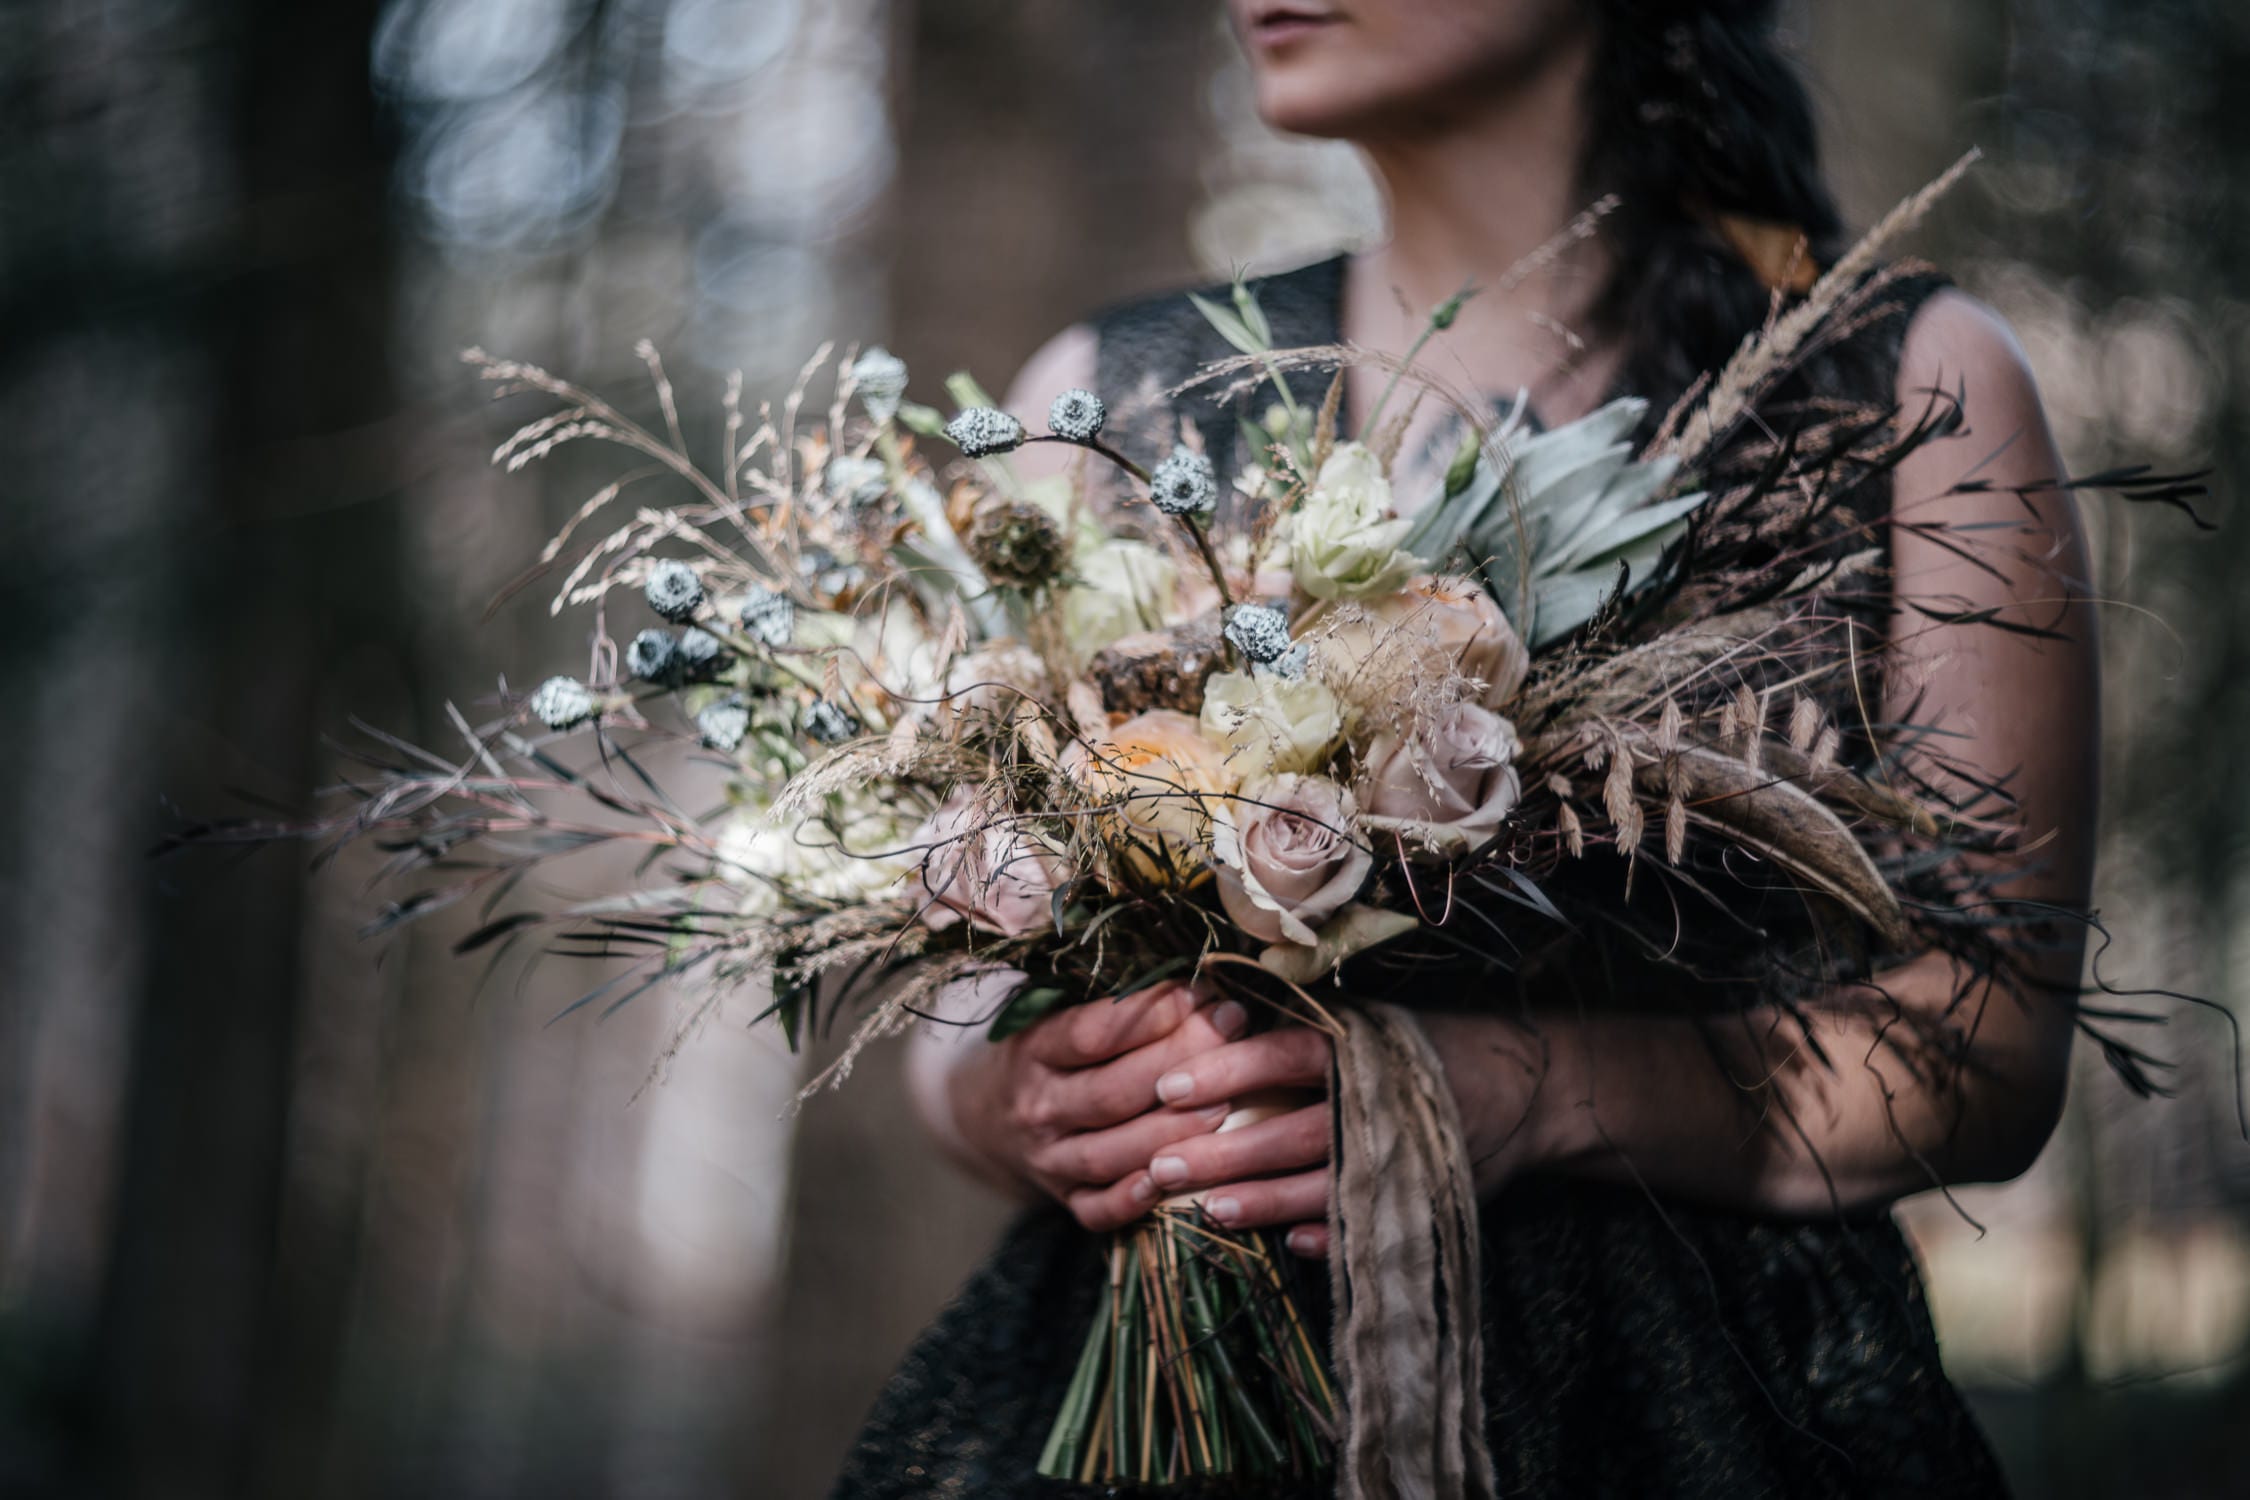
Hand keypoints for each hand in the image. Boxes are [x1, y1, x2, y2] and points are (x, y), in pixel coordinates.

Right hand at [945, 979, 1251, 1231]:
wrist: (986, 1112)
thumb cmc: (1044, 1050)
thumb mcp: (1053, 1012)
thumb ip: (1109, 1003)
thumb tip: (1193, 985)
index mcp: (1032, 1050)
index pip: (1092, 1034)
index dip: (1150, 1013)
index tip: (1200, 993)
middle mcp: (1037, 1106)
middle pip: (1111, 1092)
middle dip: (1180, 1061)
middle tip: (1231, 1031)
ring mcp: (1047, 1158)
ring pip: (1110, 1154)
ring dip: (1171, 1132)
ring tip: (1227, 1104)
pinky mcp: (1063, 1197)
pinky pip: (1096, 1210)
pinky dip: (1132, 1201)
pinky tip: (1172, 1182)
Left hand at [1141, 1011, 1552, 1257]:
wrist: (1526, 1089)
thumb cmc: (1421, 1049)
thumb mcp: (1368, 1023)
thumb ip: (1303, 1031)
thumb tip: (1213, 1025)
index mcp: (1360, 1047)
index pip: (1284, 1054)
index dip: (1226, 1069)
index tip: (1167, 1087)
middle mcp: (1376, 1101)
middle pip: (1290, 1130)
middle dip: (1223, 1152)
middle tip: (1160, 1167)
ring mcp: (1400, 1155)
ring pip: (1320, 1185)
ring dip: (1262, 1201)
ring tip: (1207, 1211)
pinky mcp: (1421, 1197)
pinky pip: (1365, 1227)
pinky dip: (1328, 1238)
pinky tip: (1290, 1247)